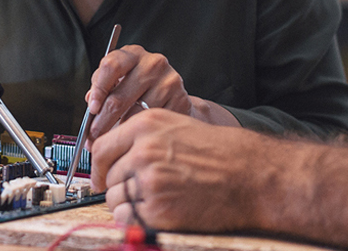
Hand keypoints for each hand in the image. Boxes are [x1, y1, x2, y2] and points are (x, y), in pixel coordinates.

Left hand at [85, 45, 191, 138]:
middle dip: (102, 122)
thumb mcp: (120, 81)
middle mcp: (153, 63)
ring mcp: (169, 81)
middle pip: (119, 97)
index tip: (92, 109)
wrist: (175, 97)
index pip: (110, 66)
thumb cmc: (140, 90)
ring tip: (112, 141)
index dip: (98, 90)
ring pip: (135, 115)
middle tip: (93, 137)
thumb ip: (104, 88)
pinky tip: (136, 138)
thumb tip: (91, 102)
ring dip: (119, 133)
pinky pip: (153, 124)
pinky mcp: (181, 100)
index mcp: (133, 55)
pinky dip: (141, 136)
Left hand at [90, 109, 290, 231]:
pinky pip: (126, 219)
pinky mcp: (157, 209)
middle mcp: (143, 151)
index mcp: (145, 126)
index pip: (100, 148)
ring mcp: (149, 181)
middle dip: (118, 187)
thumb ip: (141, 138)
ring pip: (114, 199)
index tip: (101, 177)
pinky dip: (134, 221)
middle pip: (107, 176)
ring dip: (127, 205)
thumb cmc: (218, 152)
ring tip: (154, 201)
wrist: (249, 175)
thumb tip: (111, 156)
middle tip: (139, 192)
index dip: (98, 167)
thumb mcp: (176, 127)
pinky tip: (156, 213)